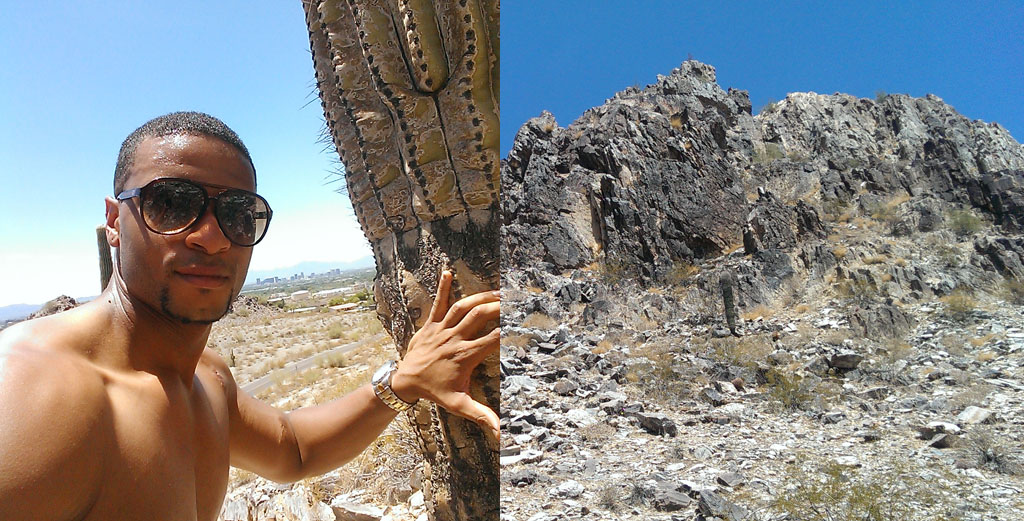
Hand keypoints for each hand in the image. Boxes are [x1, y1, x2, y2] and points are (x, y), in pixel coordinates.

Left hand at [390, 271, 499, 439]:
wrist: (405, 382)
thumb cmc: (434, 391)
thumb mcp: (458, 405)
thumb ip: (481, 416)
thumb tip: (501, 434)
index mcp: (465, 355)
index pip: (492, 339)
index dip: (509, 329)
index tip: (524, 322)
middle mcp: (454, 339)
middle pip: (479, 317)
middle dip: (498, 307)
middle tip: (515, 299)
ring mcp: (441, 329)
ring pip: (462, 307)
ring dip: (480, 297)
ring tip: (498, 291)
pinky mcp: (430, 324)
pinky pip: (437, 303)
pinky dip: (442, 287)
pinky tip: (446, 271)